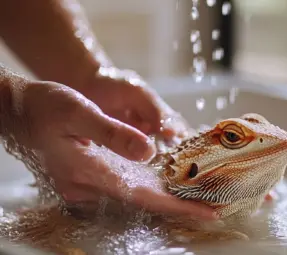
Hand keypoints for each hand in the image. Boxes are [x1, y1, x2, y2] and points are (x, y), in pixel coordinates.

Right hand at [13, 81, 214, 219]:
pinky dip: (146, 190)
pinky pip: (121, 190)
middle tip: (210, 211)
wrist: (18, 111)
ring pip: (132, 198)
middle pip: (140, 202)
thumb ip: (113, 134)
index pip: (141, 195)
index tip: (205, 212)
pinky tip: (163, 188)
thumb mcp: (79, 111)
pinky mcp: (84, 179)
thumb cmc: (45, 106)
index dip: (175, 206)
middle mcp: (86, 186)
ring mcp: (84, 186)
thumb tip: (149, 151)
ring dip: (164, 200)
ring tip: (194, 201)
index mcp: (87, 171)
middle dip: (177, 207)